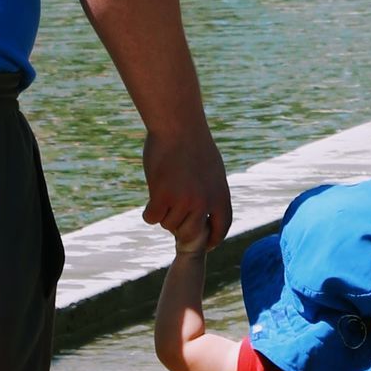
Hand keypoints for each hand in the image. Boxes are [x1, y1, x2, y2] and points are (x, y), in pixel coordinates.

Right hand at [143, 125, 232, 250]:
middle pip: (189, 233)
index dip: (212, 239)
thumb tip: (201, 214)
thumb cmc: (193, 143)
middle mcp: (204, 203)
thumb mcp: (212, 170)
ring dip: (163, 213)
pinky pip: (152, 217)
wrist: (178, 125)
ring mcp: (184, 201)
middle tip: (173, 215)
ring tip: (163, 193)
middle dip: (179, 228)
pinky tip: (150, 200)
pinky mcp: (163, 196)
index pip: (220, 229)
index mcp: (220, 197)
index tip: (206, 244)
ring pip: (168, 224)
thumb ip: (209, 193)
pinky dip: (149, 212)